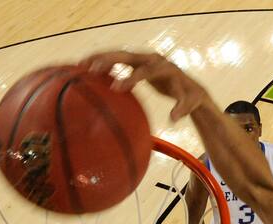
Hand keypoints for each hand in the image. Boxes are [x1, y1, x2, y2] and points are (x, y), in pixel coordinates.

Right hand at [80, 51, 207, 120]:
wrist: (190, 86)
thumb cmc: (191, 96)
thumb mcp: (190, 103)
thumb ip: (182, 108)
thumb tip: (173, 119)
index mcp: (165, 68)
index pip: (146, 71)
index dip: (131, 78)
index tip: (116, 87)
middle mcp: (153, 59)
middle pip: (129, 57)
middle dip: (110, 61)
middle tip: (91, 69)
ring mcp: (144, 59)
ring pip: (120, 55)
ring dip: (101, 58)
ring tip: (81, 65)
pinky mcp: (138, 62)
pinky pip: (118, 60)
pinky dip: (103, 62)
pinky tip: (86, 67)